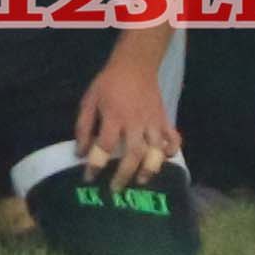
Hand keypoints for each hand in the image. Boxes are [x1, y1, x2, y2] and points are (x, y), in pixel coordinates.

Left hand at [76, 49, 183, 185]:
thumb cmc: (109, 83)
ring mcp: (153, 122)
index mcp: (114, 117)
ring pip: (155, 151)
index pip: (105, 147)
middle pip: (133, 154)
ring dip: (149, 169)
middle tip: (115, 189)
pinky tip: (165, 158)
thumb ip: (84, 127)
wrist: (135, 64)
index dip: (96, 165)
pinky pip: (173, 138)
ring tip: (140, 182)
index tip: (89, 178)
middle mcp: (135, 122)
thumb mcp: (89, 100)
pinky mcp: (165, 119)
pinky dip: (171, 150)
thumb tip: (80, 153)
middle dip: (123, 175)